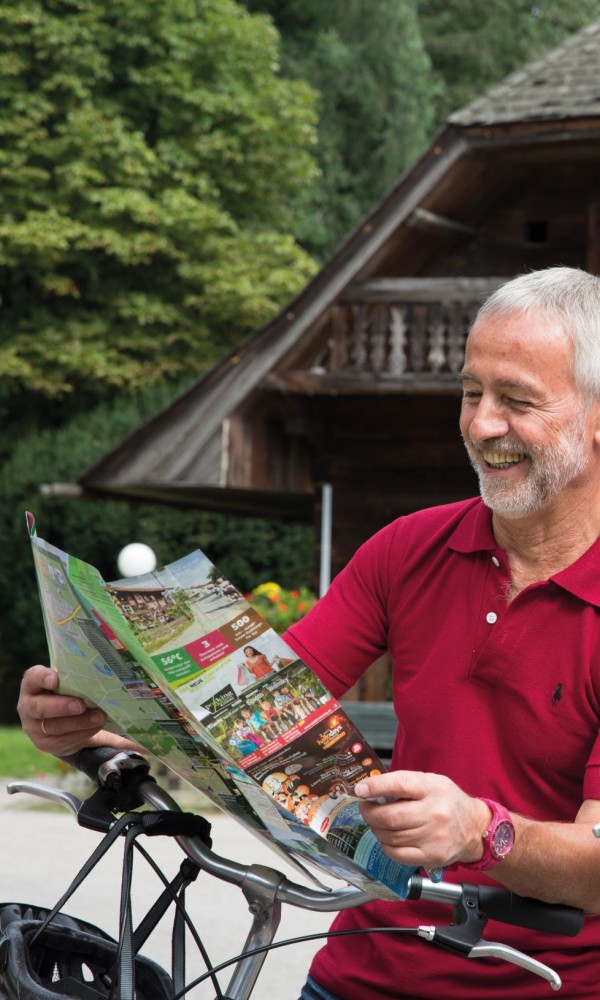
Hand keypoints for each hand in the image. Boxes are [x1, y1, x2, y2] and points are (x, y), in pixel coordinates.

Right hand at [18, 664, 112, 756]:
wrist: (60, 722)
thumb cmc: (66, 693)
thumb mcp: (66, 683)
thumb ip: (74, 679)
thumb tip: (98, 675)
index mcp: (32, 685)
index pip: (32, 678)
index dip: (42, 678)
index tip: (56, 679)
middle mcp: (28, 706)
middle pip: (40, 707)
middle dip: (62, 706)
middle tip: (81, 705)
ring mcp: (34, 727)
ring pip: (55, 726)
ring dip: (79, 722)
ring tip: (99, 717)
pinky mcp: (45, 744)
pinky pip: (64, 740)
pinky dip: (83, 732)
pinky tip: (96, 726)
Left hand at [354, 770, 490, 869]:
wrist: (473, 827)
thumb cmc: (447, 801)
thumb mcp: (430, 782)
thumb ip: (403, 783)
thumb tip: (370, 789)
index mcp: (432, 788)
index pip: (400, 785)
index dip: (376, 787)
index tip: (361, 790)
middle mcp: (435, 813)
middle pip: (390, 816)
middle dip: (370, 813)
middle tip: (366, 809)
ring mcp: (434, 837)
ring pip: (390, 836)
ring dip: (377, 829)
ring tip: (378, 823)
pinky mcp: (431, 856)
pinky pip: (397, 854)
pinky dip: (386, 846)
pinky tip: (387, 838)